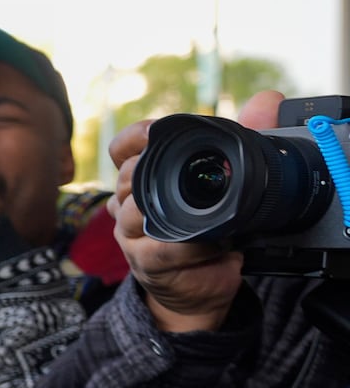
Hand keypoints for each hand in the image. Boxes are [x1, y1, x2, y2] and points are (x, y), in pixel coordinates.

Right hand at [107, 90, 283, 332]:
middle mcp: (128, 203)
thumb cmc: (209, 232)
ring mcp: (132, 234)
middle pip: (126, 176)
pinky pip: (161, 249)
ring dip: (171, 210)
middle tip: (190, 174)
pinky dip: (190, 246)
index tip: (155, 131)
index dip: (133, 138)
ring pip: (135, 211)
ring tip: (207, 214)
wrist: (200, 287)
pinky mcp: (144, 263)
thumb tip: (266, 99)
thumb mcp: (230, 183)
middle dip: (151, 170)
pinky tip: (214, 244)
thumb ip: (246, 137)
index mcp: (142, 179)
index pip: (120, 149)